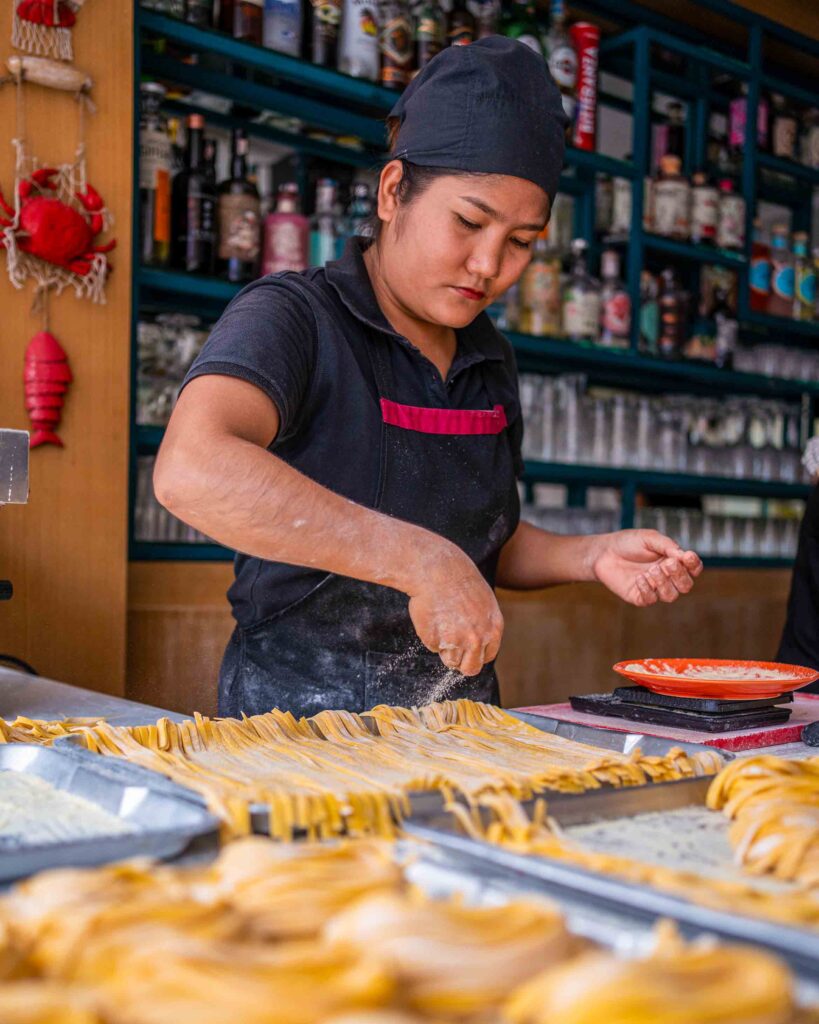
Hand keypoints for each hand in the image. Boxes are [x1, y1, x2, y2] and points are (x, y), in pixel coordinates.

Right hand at [406, 544, 503, 676]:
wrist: (437, 569)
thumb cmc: (458, 578)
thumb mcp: (484, 600)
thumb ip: (484, 623)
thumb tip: (479, 640)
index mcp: (493, 628)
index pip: (487, 656)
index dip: (476, 654)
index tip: (467, 651)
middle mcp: (477, 639)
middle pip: (470, 668)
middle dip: (461, 663)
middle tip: (452, 651)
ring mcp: (456, 641)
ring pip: (450, 660)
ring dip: (444, 647)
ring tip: (441, 621)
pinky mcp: (435, 641)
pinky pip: (433, 646)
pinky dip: (430, 635)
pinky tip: (431, 616)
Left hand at [588, 530, 702, 607]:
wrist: (603, 552)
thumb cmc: (628, 543)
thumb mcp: (649, 538)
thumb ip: (667, 545)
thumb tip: (683, 555)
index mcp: (673, 561)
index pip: (693, 568)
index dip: (694, 565)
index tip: (687, 556)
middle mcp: (666, 577)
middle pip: (685, 585)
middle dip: (680, 576)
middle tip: (667, 564)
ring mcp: (654, 588)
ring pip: (671, 596)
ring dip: (664, 583)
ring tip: (651, 570)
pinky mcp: (639, 597)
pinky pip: (650, 600)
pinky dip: (647, 589)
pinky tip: (639, 578)